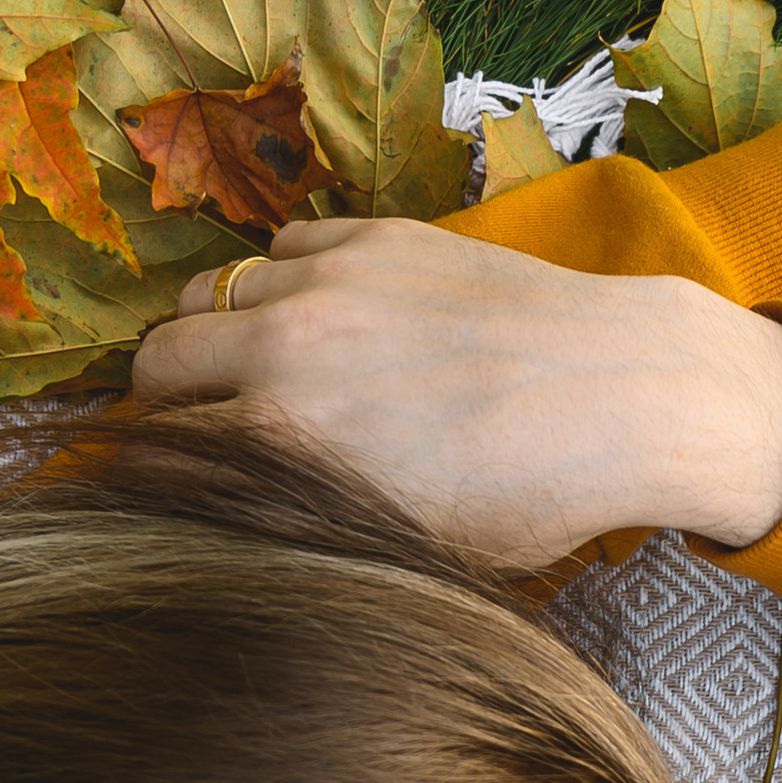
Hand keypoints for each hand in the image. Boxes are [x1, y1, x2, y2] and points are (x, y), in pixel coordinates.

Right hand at [138, 220, 781, 565]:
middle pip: (160, 358)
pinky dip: (284, 281)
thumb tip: (251, 521)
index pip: (160, 448)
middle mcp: (285, 347)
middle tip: (208, 423)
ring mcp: (326, 279)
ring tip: (264, 368)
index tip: (179, 481)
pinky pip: (282, 248)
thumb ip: (311, 522)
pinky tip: (326, 317)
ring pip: (214, 294)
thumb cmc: (531, 494)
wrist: (621, 392)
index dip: (161, 470)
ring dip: (223, 333)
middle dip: (171, 396)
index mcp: (285, 438)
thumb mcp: (412, 546)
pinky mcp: (372, 236)